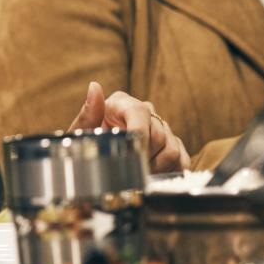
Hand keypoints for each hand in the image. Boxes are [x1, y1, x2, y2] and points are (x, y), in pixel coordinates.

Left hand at [71, 81, 188, 173]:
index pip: (140, 113)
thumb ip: (88, 114)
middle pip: (158, 136)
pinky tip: (154, 177)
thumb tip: (94, 87)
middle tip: (128, 172)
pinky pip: (182, 161)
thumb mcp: (81, 134)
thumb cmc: (87, 146)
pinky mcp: (173, 145)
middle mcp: (145, 112)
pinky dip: (170, 173)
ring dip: (156, 169)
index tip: (132, 154)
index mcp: (122, 103)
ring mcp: (161, 128)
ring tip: (137, 175)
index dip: (140, 135)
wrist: (92, 161)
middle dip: (144, 158)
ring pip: (171, 151)